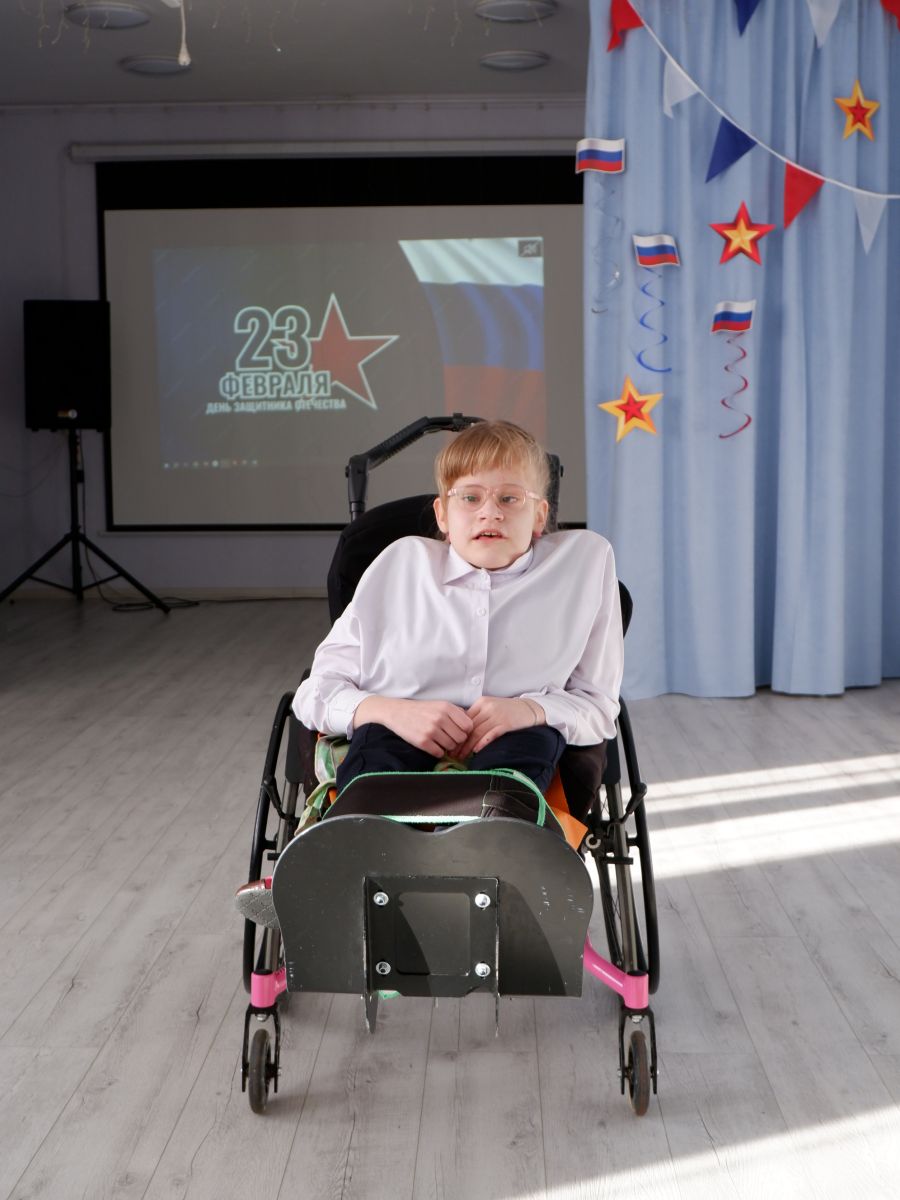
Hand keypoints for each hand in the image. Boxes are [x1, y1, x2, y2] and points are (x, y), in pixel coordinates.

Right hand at [354, 696, 473, 758]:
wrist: (397, 712)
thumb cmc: (421, 709)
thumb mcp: (440, 704)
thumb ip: (456, 713)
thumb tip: (471, 725)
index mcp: (447, 708)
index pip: (469, 726)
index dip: (465, 731)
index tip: (458, 732)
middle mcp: (440, 718)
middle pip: (461, 738)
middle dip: (456, 740)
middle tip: (448, 738)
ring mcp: (431, 730)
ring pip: (451, 747)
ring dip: (447, 746)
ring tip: (439, 740)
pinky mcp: (423, 741)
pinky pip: (439, 753)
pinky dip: (437, 751)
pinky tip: (432, 745)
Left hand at [456, 696, 540, 758]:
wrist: (528, 709)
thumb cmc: (507, 710)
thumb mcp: (490, 707)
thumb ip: (477, 716)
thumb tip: (460, 731)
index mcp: (481, 703)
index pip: (464, 720)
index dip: (456, 733)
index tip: (450, 744)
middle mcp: (487, 708)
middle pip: (469, 727)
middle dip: (459, 742)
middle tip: (452, 754)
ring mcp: (497, 715)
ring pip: (478, 732)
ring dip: (468, 746)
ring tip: (462, 756)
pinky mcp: (506, 724)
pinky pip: (491, 734)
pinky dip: (482, 743)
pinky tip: (476, 751)